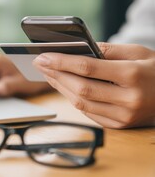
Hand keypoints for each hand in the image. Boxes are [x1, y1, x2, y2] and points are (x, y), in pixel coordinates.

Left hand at [34, 42, 154, 128]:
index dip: (61, 62)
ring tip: (47, 74)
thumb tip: (77, 50)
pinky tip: (63, 87)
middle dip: (55, 75)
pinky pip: (88, 113)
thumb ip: (107, 50)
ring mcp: (124, 117)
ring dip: (60, 88)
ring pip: (81, 103)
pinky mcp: (119, 126)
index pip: (88, 68)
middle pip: (80, 88)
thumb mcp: (138, 53)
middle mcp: (128, 100)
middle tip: (39, 64)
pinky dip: (73, 99)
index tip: (43, 56)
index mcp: (133, 76)